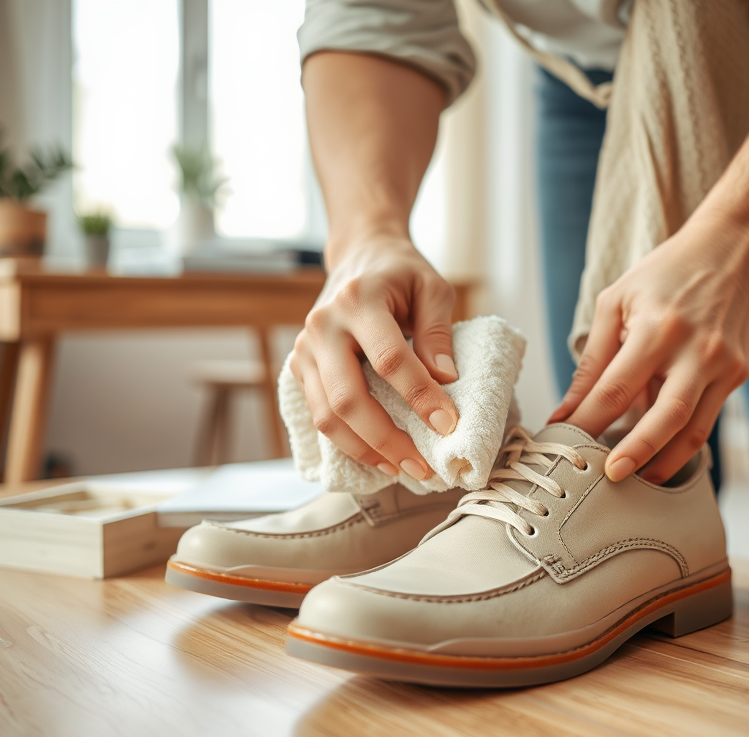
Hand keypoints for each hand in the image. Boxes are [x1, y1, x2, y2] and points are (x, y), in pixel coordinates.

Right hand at [290, 235, 458, 480]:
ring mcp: (305, 348)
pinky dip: (347, 442)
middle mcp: (323, 325)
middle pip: (348, 398)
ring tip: (402, 468)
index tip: (448, 424)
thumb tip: (445, 381)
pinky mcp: (299, 367)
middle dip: (387, 439)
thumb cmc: (401, 273)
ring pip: (327, 415)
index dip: (419, 396)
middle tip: (422, 465)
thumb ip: (438, 332)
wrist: (360, 255)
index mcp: (358, 300)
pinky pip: (319, 415)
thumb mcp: (433, 288)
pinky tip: (378, 457)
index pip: (388, 359)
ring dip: (365, 450)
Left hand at [549, 212, 748, 483]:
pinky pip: (707, 418)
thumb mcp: (618, 300)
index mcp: (658, 328)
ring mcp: (723, 365)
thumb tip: (567, 408)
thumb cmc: (668, 271)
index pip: (616, 389)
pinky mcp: (738, 373)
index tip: (562, 442)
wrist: (738, 247)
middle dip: (634, 453)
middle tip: (608, 477)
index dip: (587, 421)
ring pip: (693, 430)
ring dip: (663, 461)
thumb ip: (593, 358)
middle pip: (664, 418)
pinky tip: (660, 455)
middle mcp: (695, 350)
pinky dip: (683, 442)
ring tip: (636, 479)